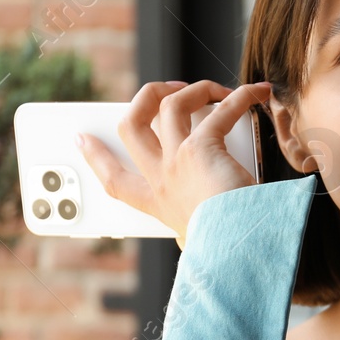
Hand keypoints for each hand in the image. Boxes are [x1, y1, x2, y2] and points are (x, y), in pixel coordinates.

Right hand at [75, 79, 271, 248]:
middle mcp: (162, 179)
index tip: (84, 138)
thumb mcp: (195, 245)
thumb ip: (188, 235)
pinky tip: (255, 94)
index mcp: (158, 205)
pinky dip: (241, 97)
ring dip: (193, 90)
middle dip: (144, 98)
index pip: (115, 180)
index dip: (96, 156)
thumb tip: (189, 239)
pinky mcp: (203, 149)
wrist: (236, 250)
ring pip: (170, 105)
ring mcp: (178, 161)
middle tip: (165, 90)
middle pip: (132, 126)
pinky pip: (221, 110)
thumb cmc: (224, 250)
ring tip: (216, 90)